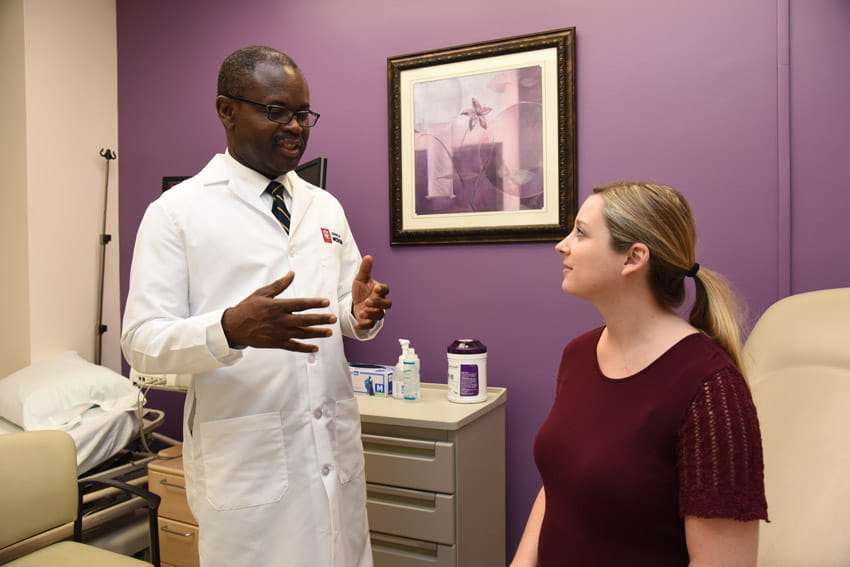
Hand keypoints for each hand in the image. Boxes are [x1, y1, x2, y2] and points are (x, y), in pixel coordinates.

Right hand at [221, 272, 335, 352]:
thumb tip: (292, 274)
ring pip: (302, 334)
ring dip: (317, 333)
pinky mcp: (276, 343)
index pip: (300, 304)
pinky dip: (304, 348)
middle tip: (333, 319)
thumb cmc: (248, 308)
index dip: (314, 303)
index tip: (326, 302)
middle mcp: (279, 320)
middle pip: (304, 320)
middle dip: (320, 319)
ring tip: (329, 332)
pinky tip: (315, 348)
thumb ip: (279, 285)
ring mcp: (278, 333)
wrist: (234, 327)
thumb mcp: (262, 293)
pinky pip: (293, 346)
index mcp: (277, 306)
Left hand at [351, 255, 391, 329]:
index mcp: (379, 291)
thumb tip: (368, 257)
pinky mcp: (370, 321)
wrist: (354, 303)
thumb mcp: (360, 279)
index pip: (386, 290)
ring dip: (372, 314)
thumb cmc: (361, 291)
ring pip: (380, 315)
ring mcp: (376, 312)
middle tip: (368, 301)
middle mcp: (380, 302)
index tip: (377, 288)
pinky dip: (364, 325)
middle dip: (378, 303)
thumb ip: (365, 269)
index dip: (383, 289)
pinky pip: (370, 325)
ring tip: (362, 312)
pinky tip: (357, 324)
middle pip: (387, 304)